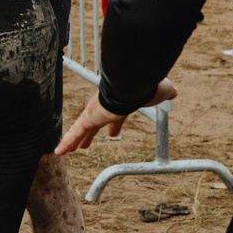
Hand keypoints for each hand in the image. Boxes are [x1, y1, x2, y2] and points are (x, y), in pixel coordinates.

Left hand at [55, 81, 176, 154]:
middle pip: (95, 125)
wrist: (136, 80)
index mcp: (122, 104)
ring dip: (75, 141)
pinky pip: (74, 132)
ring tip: (67, 150)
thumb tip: (174, 92)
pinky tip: (58, 152)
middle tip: (85, 145)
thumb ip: (165, 92)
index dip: (114, 126)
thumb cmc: (147, 85)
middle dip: (90, 135)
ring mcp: (95, 112)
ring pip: (81, 130)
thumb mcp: (160, 91)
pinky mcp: (89, 117)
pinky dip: (66, 142)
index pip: (116, 117)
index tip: (113, 133)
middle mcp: (106, 107)